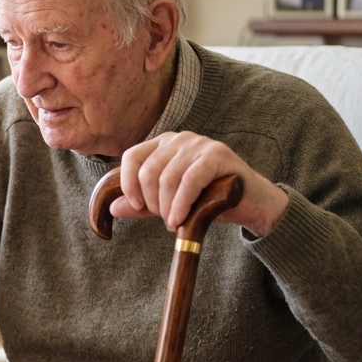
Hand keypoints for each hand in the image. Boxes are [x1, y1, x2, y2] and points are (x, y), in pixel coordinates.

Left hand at [113, 132, 288, 237]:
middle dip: (152, 202)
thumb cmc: (207, 199)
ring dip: (167, 208)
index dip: (128, 184)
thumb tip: (113, 208)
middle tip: (165, 219)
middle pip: (148, 171)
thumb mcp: (168, 203)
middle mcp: (179, 139)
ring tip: (175, 222)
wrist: (248, 203)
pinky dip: (181, 204)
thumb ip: (142, 204)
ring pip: (167, 178)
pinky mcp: (217, 155)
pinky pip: (189, 181)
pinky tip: (180, 221)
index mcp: (163, 145)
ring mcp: (199, 144)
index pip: (132, 157)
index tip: (136, 206)